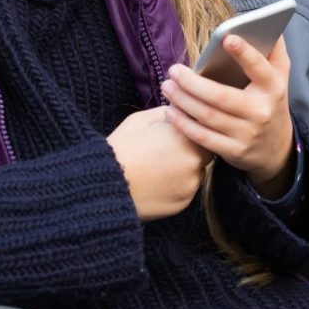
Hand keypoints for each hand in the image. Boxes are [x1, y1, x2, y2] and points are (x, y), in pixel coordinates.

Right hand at [107, 106, 211, 220]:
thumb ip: (167, 112)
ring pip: (197, 172)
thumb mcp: (140, 120)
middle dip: (191, 150)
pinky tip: (156, 184)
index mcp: (186, 134)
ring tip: (157, 169)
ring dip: (185, 169)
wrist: (103, 186)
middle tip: (166, 152)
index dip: (191, 130)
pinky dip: (177, 187)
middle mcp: (195, 158)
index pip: (204, 128)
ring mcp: (191, 182)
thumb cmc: (120, 149)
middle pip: (204, 151)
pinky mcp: (185, 202)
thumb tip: (181, 107)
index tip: (178, 134)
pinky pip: (187, 190)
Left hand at [162, 37, 296, 195]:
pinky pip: (202, 137)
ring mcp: (247, 133)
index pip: (259, 68)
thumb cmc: (270, 102)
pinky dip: (183, 123)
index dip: (244, 54)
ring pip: (207, 116)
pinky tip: (170, 111)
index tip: (227, 38)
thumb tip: (270, 27)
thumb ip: (275, 52)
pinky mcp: (233, 151)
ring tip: (167, 86)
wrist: (276, 148)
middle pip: (220, 96)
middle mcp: (261, 111)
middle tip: (174, 70)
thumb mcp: (280, 78)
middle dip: (192, 83)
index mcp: (273, 88)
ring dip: (182, 100)